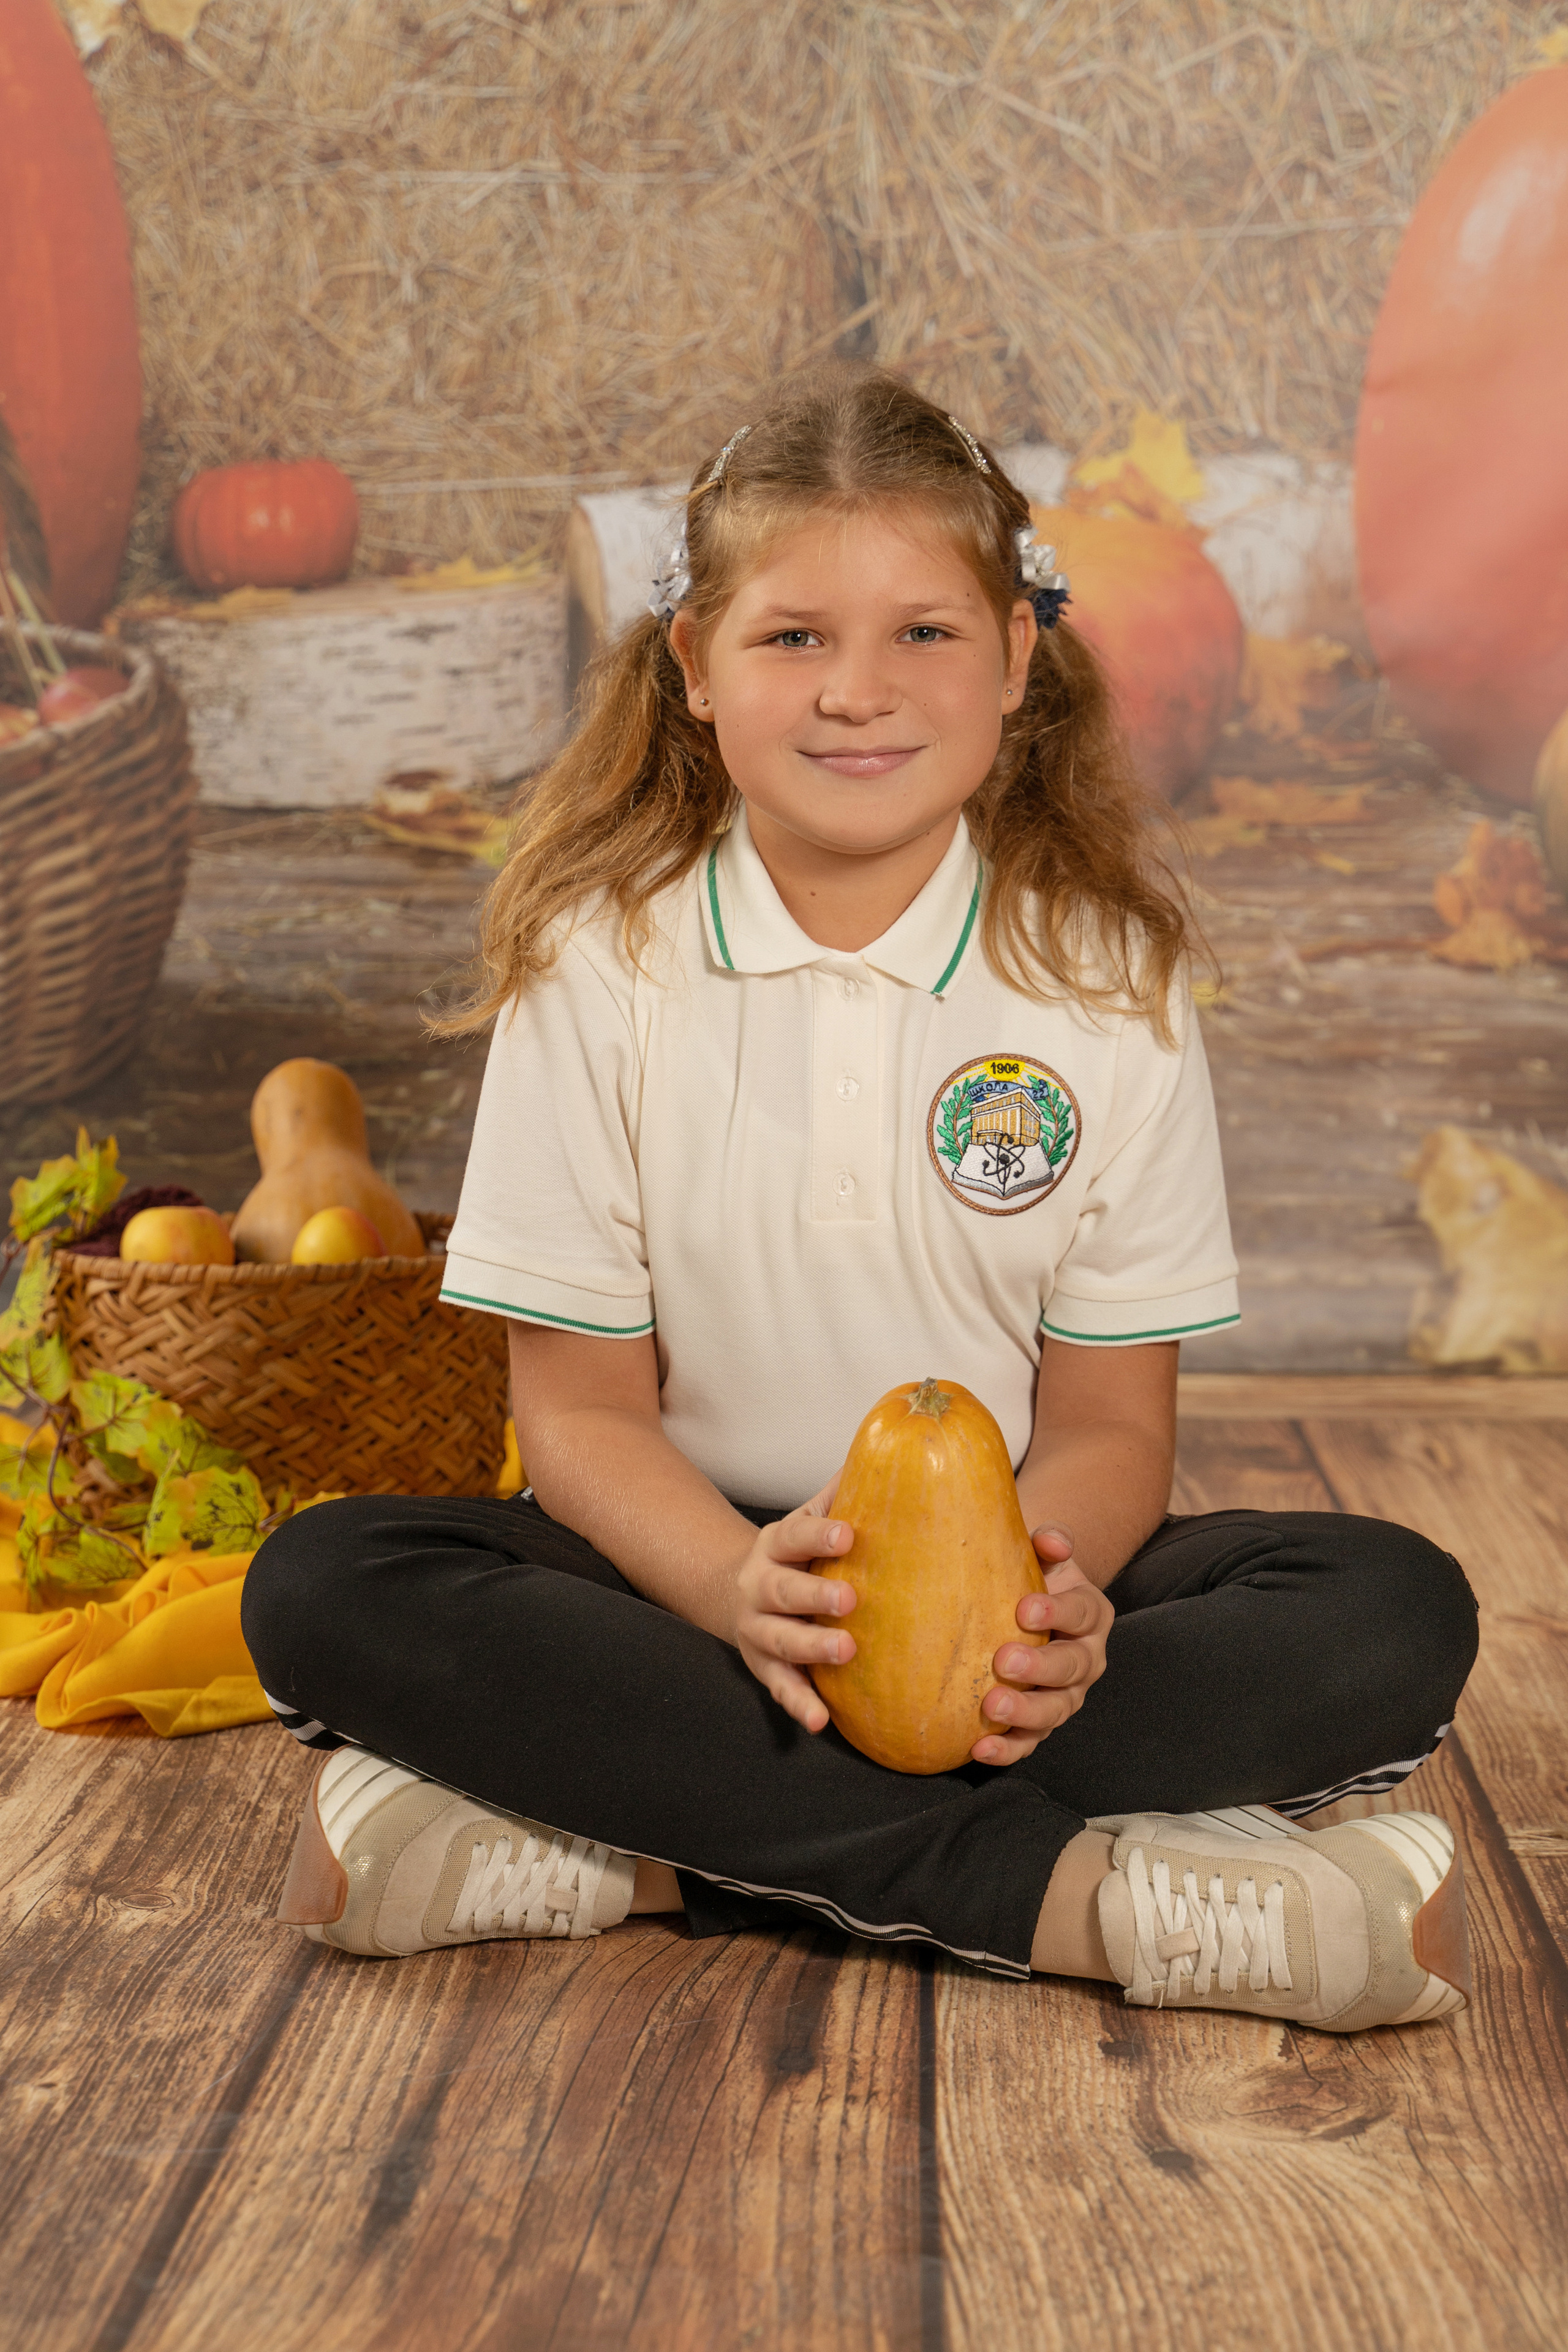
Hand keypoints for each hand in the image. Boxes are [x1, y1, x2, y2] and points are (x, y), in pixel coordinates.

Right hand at [732, 1478, 855, 1734]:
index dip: (819, 1534)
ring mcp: (758, 1629)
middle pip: (783, 1590)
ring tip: (845, 1652)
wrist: (734, 1592)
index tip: (848, 1534)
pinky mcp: (764, 1666)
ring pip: (780, 1640)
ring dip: (811, 1647)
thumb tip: (892, 1446)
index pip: (795, 1534)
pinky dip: (798, 1703)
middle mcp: (760, 1586)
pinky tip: (820, 1720)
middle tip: (851, 1600)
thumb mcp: (808, 1520)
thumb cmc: (795, 1553)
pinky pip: (780, 1686)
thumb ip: (841, 1493)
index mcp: (777, 1545)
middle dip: (814, 1595)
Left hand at [971, 1523, 1113, 1766]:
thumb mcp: (1043, 1555)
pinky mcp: (1040, 1725)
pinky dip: (1007, 1749)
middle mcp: (1086, 1658)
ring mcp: (1066, 1696)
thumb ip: (1049, 1541)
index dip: (1058, 1612)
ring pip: (1056, 1711)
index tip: (1024, 1609)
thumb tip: (1051, 1540)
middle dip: (1040, 1668)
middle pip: (1073, 1668)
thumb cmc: (1029, 1576)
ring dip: (1025, 1713)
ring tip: (991, 1708)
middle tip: (1004, 1661)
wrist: (1024, 1610)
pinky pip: (1029, 1742)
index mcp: (1090, 1614)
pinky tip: (979, 1749)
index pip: (1082, 1613)